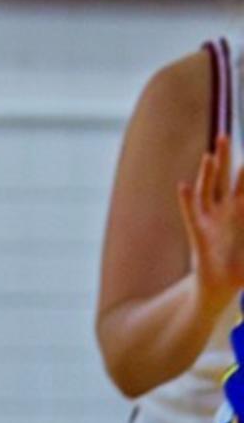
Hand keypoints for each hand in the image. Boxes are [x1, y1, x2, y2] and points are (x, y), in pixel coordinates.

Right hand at [181, 134, 243, 305]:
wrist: (223, 287)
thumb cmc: (242, 266)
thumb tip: (223, 200)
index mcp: (242, 211)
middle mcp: (225, 210)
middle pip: (224, 177)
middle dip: (225, 157)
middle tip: (225, 134)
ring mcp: (210, 219)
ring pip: (207, 189)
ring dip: (207, 172)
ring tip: (208, 155)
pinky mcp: (198, 232)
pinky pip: (191, 212)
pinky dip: (187, 200)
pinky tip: (184, 186)